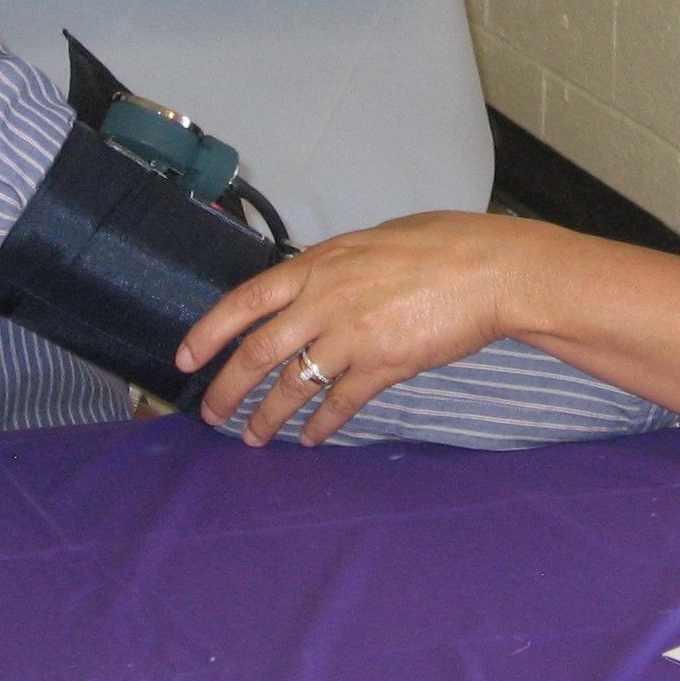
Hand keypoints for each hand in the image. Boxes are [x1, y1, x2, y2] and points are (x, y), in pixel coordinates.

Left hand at [174, 210, 532, 445]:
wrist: (492, 271)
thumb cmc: (444, 245)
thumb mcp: (375, 240)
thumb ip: (338, 267)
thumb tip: (318, 287)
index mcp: (319, 264)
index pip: (246, 300)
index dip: (210, 331)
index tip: (187, 356)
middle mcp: (326, 300)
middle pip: (257, 352)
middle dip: (227, 389)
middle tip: (211, 414)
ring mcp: (353, 335)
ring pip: (292, 385)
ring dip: (267, 416)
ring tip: (253, 438)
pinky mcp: (384, 365)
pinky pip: (341, 403)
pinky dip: (322, 425)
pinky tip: (311, 439)